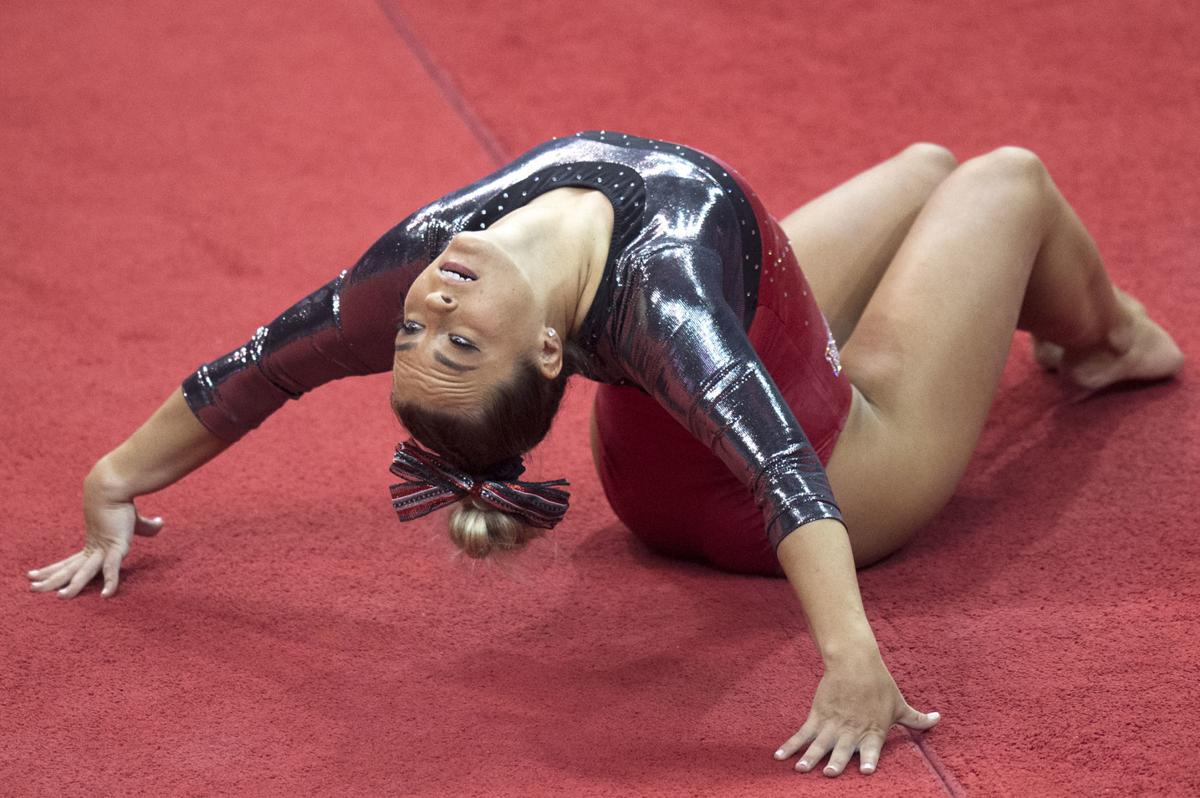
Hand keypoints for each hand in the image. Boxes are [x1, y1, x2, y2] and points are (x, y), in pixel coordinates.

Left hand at [27, 470, 162, 598]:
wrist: (113, 487)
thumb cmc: (121, 502)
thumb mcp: (135, 521)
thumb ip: (147, 527)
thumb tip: (161, 523)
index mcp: (93, 544)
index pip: (69, 562)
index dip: (53, 569)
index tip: (35, 574)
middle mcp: (93, 549)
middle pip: (68, 569)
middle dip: (50, 579)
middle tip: (31, 588)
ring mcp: (102, 549)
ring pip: (83, 572)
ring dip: (71, 585)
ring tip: (59, 597)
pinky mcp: (115, 548)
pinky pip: (111, 570)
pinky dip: (110, 582)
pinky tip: (106, 595)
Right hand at [773, 649, 939, 776]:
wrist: (854, 661)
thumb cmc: (880, 685)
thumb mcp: (899, 704)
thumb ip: (917, 719)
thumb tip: (939, 720)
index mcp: (872, 730)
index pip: (871, 748)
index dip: (868, 759)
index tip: (866, 770)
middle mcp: (851, 730)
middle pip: (842, 749)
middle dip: (836, 761)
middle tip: (830, 773)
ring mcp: (832, 723)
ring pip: (819, 743)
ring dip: (810, 757)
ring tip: (801, 769)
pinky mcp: (817, 715)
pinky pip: (802, 733)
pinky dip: (790, 745)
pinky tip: (779, 756)